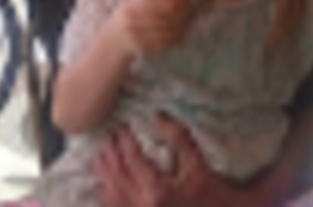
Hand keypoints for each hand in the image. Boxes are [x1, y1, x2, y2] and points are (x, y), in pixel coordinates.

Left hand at [95, 115, 259, 206]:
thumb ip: (178, 137)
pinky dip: (108, 196)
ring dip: (104, 173)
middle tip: (108, 135)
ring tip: (100, 155)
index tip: (122, 125)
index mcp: (158, 192)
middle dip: (110, 154)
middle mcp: (145, 206)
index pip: (133, 160)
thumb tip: (157, 115)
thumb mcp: (198, 163)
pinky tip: (103, 185)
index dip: (125, 140)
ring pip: (113, 195)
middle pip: (118, 176)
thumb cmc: (212, 192)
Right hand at [112, 0, 193, 55]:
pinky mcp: (147, 49)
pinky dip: (179, 35)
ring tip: (191, 17)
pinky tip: (184, 28)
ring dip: (184, 25)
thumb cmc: (128, 15)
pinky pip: (168, 43)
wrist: (115, 39)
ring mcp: (139, 39)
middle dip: (182, 14)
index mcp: (130, 8)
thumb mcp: (132, 1)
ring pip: (169, 33)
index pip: (156, 6)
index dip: (173, 3)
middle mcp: (133, 24)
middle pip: (165, 20)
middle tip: (192, 8)